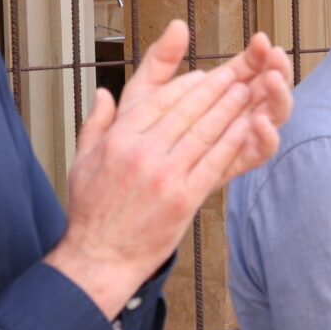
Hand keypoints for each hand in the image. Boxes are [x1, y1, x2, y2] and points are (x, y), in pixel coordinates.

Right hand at [47, 21, 288, 317]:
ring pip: (204, 132)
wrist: (100, 256)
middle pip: (186, 111)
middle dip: (215, 89)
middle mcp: (141, 152)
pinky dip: (233, 141)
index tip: (203, 75)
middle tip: (237, 73)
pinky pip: (214, 161)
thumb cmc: (92, 210)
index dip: (185, 85)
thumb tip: (104, 93)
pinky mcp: (183, 197)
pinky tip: (248, 127)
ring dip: (230, 109)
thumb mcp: (82, 159)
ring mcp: (164, 174)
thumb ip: (95, 122)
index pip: (158, 101)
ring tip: (247, 92)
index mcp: (118, 139)